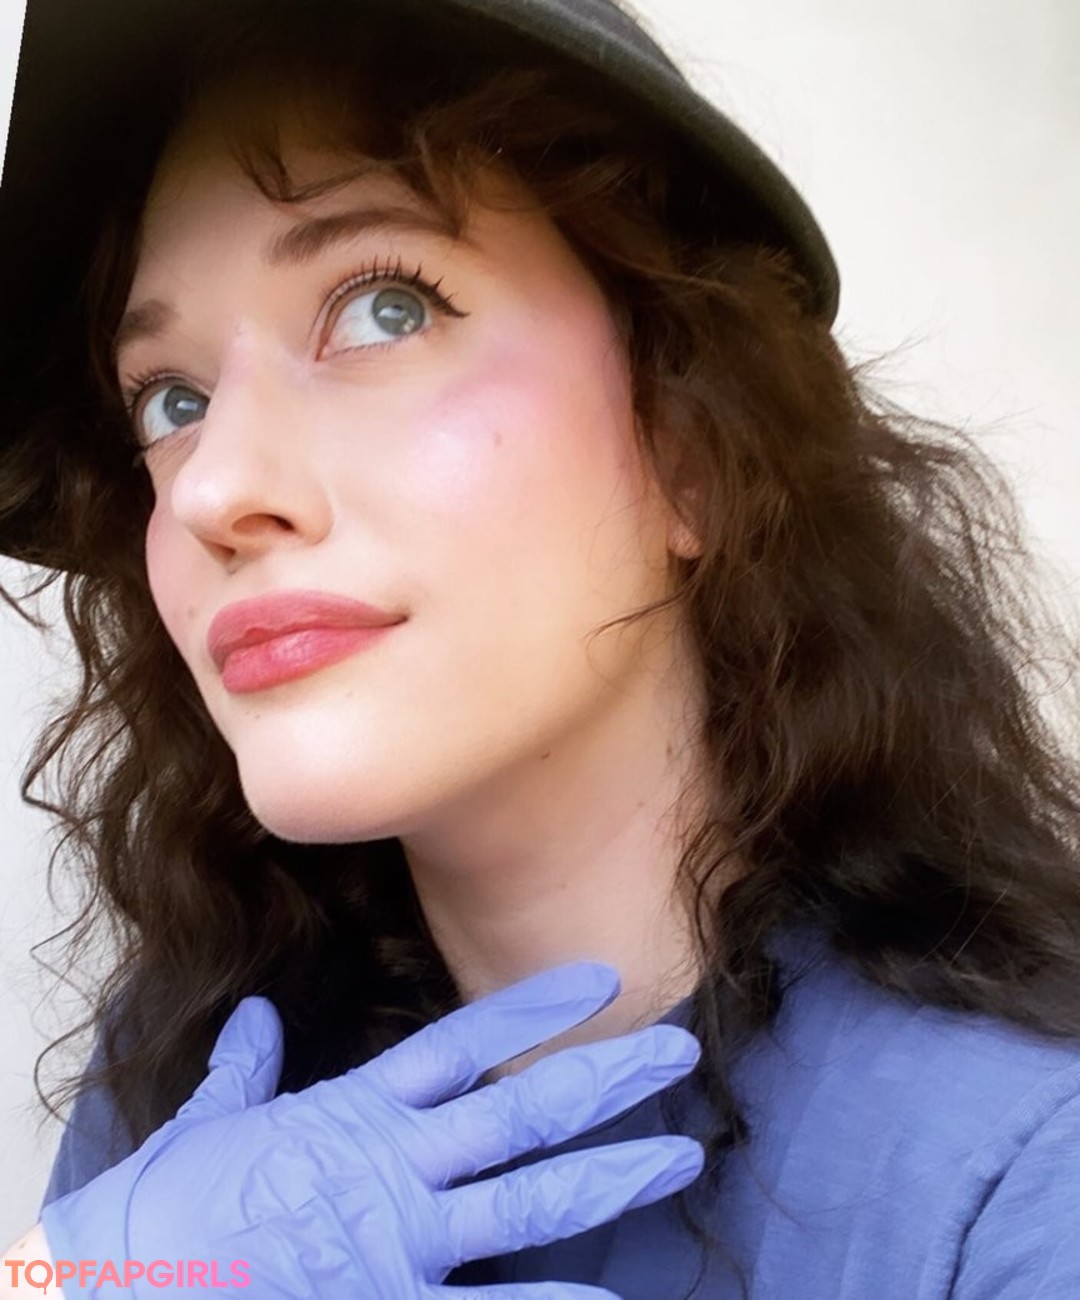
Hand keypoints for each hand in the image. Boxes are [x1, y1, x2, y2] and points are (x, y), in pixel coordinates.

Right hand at [41, 960, 704, 1297]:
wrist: (124, 1287)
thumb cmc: (162, 1211)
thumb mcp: (209, 1123)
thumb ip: (248, 1068)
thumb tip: (256, 1019)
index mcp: (354, 1111)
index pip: (463, 1044)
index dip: (535, 1011)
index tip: (601, 980)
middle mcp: (393, 1165)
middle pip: (522, 1114)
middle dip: (605, 1081)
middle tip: (679, 1053)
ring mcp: (398, 1242)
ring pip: (528, 1203)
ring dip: (610, 1178)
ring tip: (681, 1157)